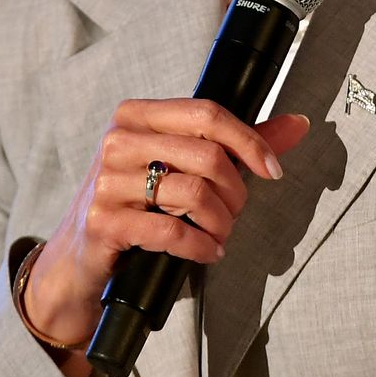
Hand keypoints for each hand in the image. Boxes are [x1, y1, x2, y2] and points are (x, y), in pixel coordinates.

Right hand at [23, 99, 310, 354]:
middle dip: (236, 191)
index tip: (272, 170)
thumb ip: (238, 145)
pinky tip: (206, 250)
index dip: (250, 141)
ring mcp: (106, 182)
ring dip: (221, 222)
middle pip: (206, 154)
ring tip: (220, 234)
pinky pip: (171, 231)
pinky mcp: (103, 223)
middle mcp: (117, 141)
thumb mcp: (181, 168)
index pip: (206, 113)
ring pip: (193, 193)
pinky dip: (201, 245)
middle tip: (237, 213)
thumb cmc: (137, 207)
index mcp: (137, 116)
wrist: (78, 263)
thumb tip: (297, 124)